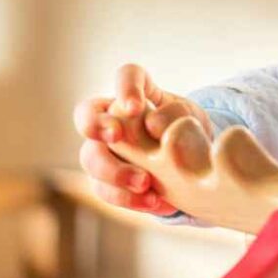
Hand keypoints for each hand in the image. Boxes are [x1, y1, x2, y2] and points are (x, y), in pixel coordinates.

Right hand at [72, 63, 213, 215]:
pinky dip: (128, 198)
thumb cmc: (185, 131)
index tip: (135, 106)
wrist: (189, 165)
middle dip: (96, 125)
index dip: (126, 87)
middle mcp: (111, 118)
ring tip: (145, 182)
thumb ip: (176, 114)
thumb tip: (153, 125)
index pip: (127, 75)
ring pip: (90, 157)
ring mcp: (103, 149)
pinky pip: (105, 190)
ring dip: (114, 171)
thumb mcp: (190, 118)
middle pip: (87, 114)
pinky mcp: (105, 180)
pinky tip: (154, 202)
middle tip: (117, 137)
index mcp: (138, 93)